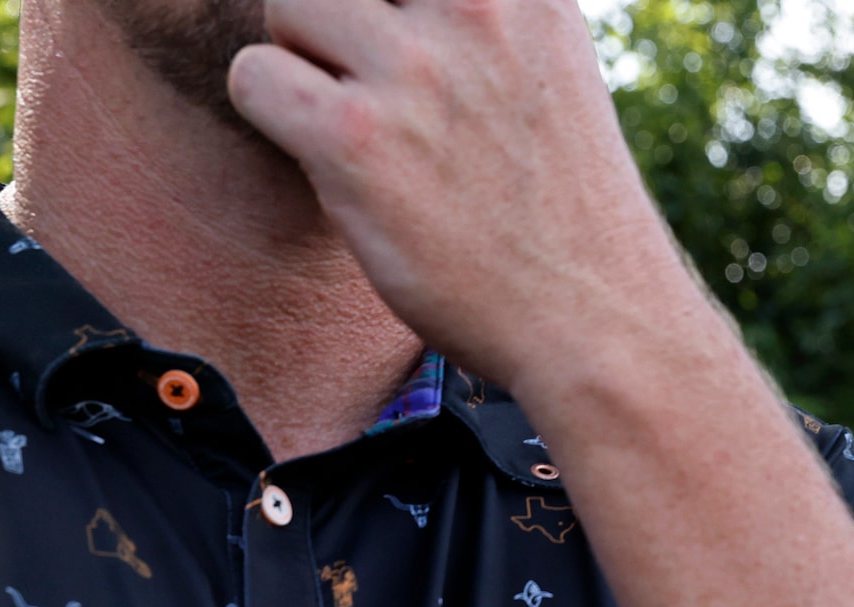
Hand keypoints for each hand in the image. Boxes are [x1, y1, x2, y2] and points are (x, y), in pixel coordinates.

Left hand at [227, 0, 696, 383]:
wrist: (600, 326)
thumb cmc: (567, 215)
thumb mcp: (551, 71)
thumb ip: (486, 19)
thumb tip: (392, 9)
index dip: (379, 4)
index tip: (384, 33)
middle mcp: (475, 8)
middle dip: (333, 18)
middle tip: (364, 81)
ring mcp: (415, 69)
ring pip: (285, 5)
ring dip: (302, 64)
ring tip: (358, 125)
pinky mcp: (356, 136)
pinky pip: (253, 78)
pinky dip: (276, 120)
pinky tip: (336, 164)